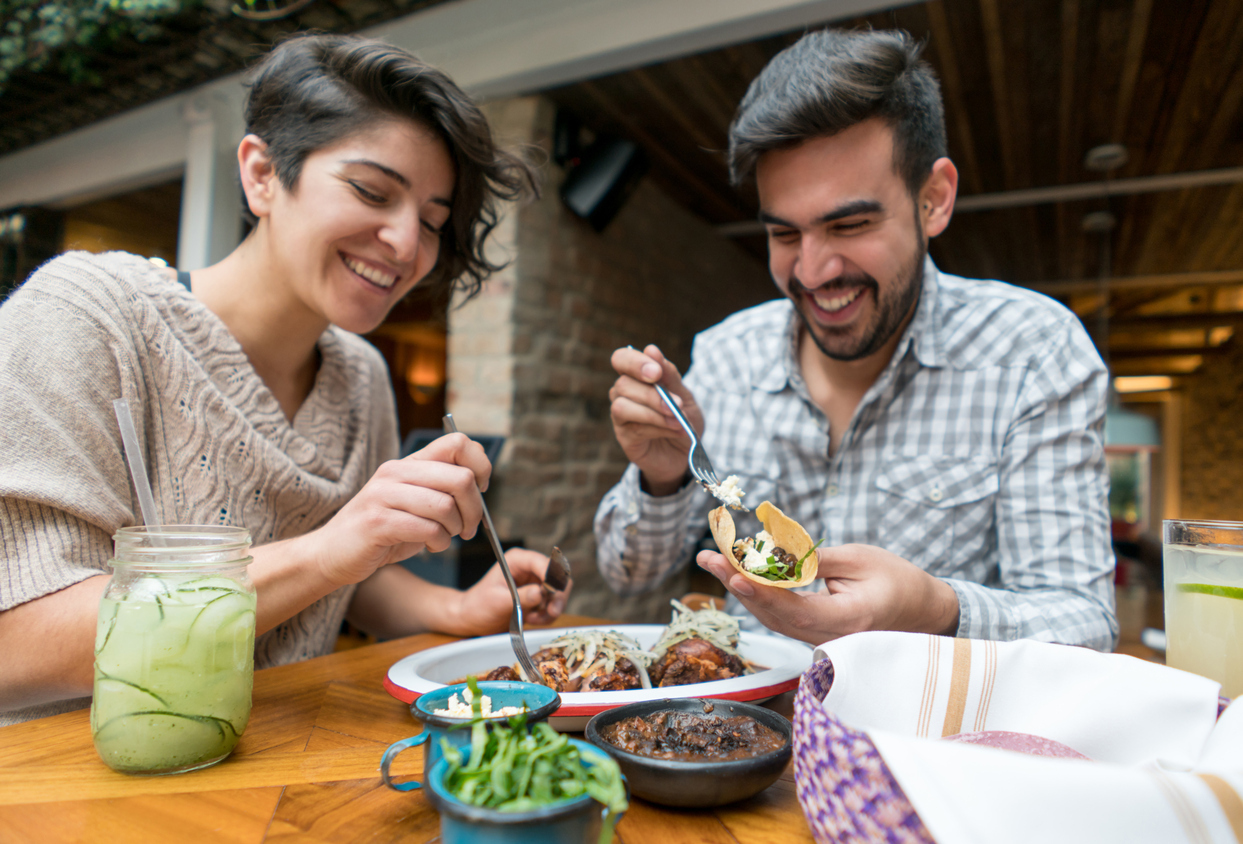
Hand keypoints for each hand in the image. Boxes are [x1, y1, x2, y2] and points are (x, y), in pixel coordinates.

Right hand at [304, 433, 491, 587]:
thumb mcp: (414, 501)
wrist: (333, 553)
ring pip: (446, 506)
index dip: (481, 466)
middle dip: (475, 508)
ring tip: (445, 538)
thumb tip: (480, 480)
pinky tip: (432, 546)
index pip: (458, 443)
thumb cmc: (383, 530)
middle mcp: (396, 472)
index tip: (480, 490)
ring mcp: (383, 495)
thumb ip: (441, 487)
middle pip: (461, 477)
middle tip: (469, 527)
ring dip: (456, 529)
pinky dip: (439, 542)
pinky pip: (428, 529)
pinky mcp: (377, 522)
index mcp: (409, 462)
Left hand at [455, 548, 572, 635]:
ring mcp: (535, 582)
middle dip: (557, 596)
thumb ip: (520, 597)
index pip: (543, 563)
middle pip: (558, 577)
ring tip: (533, 618)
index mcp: (518, 560)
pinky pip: (553, 604)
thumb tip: (541, 593)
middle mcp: (529, 568)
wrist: (472, 619)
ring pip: (559, 593)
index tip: (552, 593)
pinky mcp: (538, 597)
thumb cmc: (478, 606)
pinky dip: (547, 615)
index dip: (552, 577)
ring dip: (551, 608)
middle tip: (552, 612)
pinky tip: (532, 619)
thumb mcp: (498, 601)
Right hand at [607, 344, 702, 494]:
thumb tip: (651, 349)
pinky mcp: (624, 436)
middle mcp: (622, 393)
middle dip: (652, 394)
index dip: (634, 362)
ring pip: (622, 406)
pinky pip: (633, 427)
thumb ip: (669, 375)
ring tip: (678, 420)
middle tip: (676, 404)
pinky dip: (658, 427)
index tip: (656, 372)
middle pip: (623, 384)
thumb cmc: (683, 418)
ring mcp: (620, 416)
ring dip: (654, 412)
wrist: (686, 452)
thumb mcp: (683, 394)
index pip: (621, 359)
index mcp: (636, 377)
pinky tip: (676, 430)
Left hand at [696, 543, 959, 644]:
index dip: (762, 592)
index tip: (734, 570)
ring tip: (714, 561)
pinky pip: (781, 617)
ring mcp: (822, 639)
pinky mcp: (815, 633)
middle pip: (774, 615)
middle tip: (709, 558)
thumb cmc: (898, 580)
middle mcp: (831, 637)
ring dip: (741, 590)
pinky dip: (758, 596)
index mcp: (848, 620)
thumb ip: (817, 560)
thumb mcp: (861, 559)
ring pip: (772, 618)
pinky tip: (737, 575)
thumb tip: (775, 556)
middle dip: (738, 585)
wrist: (923, 611)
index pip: (795, 609)